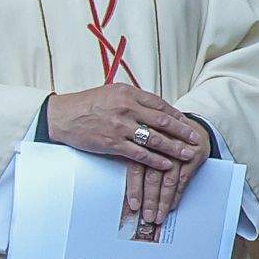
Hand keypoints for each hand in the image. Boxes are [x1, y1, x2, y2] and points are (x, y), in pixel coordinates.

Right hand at [45, 86, 209, 232]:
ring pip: (154, 139)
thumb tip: (155, 105)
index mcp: (128, 93)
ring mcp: (120, 127)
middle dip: (182, 131)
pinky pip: (139, 154)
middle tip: (196, 139)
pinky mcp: (112, 143)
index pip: (160, 104)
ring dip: (174, 148)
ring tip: (187, 154)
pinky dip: (155, 160)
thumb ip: (133, 98)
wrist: (62, 116)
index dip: (176, 115)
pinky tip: (166, 165)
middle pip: (162, 121)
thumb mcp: (112, 92)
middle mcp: (127, 108)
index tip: (188, 123)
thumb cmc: (88, 104)